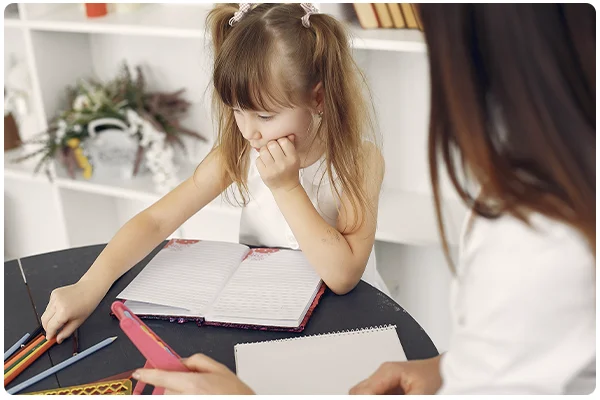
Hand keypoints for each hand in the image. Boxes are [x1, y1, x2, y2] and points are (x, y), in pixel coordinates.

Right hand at [41, 279, 105, 342]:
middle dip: (47, 327)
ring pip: (45, 313)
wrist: (90, 289)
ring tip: (61, 317)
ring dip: (50, 318)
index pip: (50, 327)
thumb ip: (66, 332)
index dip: (49, 334)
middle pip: (44, 320)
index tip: (50, 337)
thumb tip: (58, 339)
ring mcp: (54, 297)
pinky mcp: (53, 293)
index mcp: (63, 312)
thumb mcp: (79, 322)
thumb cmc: (87, 304)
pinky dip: (52, 310)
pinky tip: (62, 308)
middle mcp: (57, 304)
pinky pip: (49, 305)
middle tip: (53, 331)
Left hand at [133, 353, 254, 394]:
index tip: (139, 373)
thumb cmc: (236, 395)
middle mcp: (186, 398)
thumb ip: (198, 360)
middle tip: (193, 385)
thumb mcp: (221, 370)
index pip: (162, 377)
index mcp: (194, 385)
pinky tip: (200, 396)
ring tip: (200, 394)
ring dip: (180, 395)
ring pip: (171, 398)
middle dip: (175, 385)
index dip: (148, 374)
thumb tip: (182, 361)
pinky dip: (182, 397)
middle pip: (167, 389)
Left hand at [256, 135, 299, 192]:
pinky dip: (260, 160)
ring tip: (268, 156)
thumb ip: (291, 145)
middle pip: (272, 144)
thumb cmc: (289, 170)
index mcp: (293, 159)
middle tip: (272, 150)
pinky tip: (265, 164)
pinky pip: (258, 160)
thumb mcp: (293, 158)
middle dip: (271, 145)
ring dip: (264, 151)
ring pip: (263, 151)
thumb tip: (289, 134)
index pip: (283, 141)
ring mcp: (273, 170)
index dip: (280, 141)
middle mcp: (283, 164)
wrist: (285, 188)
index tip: (280, 146)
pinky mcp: (264, 174)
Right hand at [349, 355, 442, 394]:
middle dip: (362, 399)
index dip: (363, 399)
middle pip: (357, 391)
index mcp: (387, 371)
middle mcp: (383, 373)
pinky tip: (390, 398)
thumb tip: (378, 397)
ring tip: (389, 399)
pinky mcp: (390, 386)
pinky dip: (376, 397)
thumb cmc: (438, 378)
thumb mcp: (420, 394)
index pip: (362, 391)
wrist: (449, 371)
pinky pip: (375, 393)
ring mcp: (385, 379)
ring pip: (364, 392)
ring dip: (369, 397)